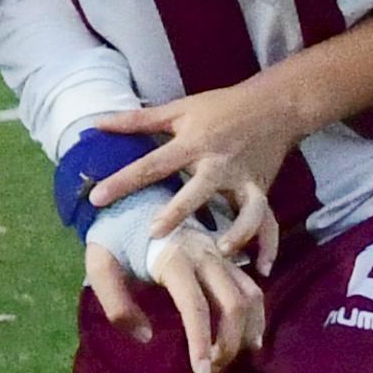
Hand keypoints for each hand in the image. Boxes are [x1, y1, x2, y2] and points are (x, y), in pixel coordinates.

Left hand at [86, 76, 305, 265]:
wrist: (275, 105)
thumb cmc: (221, 107)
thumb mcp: (179, 110)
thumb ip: (137, 121)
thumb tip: (97, 124)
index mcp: (194, 143)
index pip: (153, 164)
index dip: (124, 180)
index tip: (97, 199)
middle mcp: (219, 164)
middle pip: (199, 189)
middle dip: (179, 211)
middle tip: (155, 232)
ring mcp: (245, 180)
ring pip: (245, 210)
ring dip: (236, 232)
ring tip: (221, 252)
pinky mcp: (262, 190)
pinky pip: (269, 221)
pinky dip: (269, 245)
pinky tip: (261, 268)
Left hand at [87, 222, 266, 372]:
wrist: (132, 197)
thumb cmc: (114, 235)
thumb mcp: (100, 264)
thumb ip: (115, 302)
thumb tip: (145, 336)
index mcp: (174, 257)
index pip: (196, 306)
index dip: (202, 341)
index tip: (202, 371)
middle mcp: (205, 254)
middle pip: (234, 303)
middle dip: (229, 343)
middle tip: (212, 372)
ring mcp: (219, 254)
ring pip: (251, 294)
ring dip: (247, 330)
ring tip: (234, 359)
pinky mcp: (225, 256)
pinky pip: (251, 285)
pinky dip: (256, 314)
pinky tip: (249, 337)